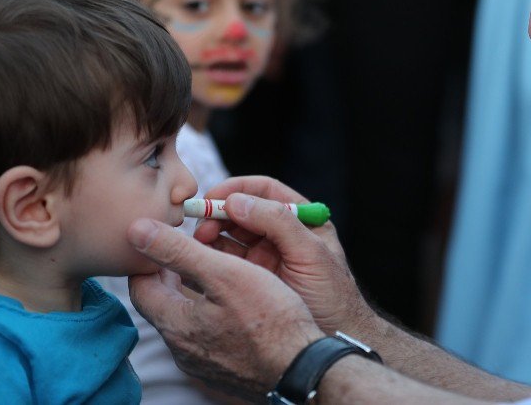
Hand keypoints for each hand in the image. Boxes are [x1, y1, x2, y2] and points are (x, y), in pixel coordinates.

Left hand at [127, 218, 323, 395]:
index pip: (140, 288)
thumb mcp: (223, 274)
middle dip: (172, 275)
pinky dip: (213, 314)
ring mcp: (204, 365)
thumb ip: (178, 251)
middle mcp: (182, 351)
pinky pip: (208, 337)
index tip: (165, 240)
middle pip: (164, 305)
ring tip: (215, 271)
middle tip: (189, 249)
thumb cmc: (269, 319)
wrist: (302, 369)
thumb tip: (136, 230)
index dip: (148, 260)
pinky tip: (236, 304)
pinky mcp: (225, 371)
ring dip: (194, 295)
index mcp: (175, 326)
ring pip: (187, 322)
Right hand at [192, 176, 376, 336]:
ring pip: (230, 236)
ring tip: (196, 244)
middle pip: (242, 211)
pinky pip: (226, 261)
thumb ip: (279, 223)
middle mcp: (280, 234)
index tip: (212, 195)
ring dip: (211, 235)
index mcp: (301, 219)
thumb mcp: (311, 254)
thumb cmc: (333, 297)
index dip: (237, 188)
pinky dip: (210, 257)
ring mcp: (265, 257)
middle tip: (199, 226)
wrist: (333, 341)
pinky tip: (198, 260)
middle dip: (218, 213)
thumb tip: (238, 201)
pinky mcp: (253, 280)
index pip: (265, 190)